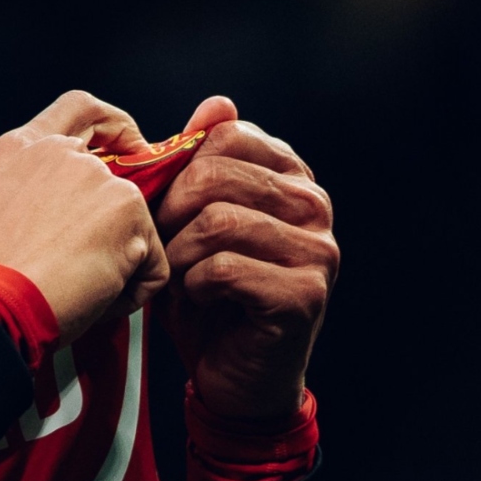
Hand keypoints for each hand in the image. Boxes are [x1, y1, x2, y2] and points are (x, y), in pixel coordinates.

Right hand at [0, 90, 167, 343]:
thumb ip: (23, 191)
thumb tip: (44, 210)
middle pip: (116, 179)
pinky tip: (94, 299)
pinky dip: (130, 290)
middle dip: (114, 223)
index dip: (113, 126)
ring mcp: (98, 177)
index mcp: (20, 148)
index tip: (129, 149)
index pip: (80, 108)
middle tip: (97, 259)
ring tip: (76, 289)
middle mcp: (61, 152)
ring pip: (133, 227)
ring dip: (115, 263)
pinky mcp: (128, 207)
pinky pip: (151, 263)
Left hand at [156, 96, 338, 417]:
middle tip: (162, 247)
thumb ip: (201, 164)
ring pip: (216, 221)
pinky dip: (193, 286)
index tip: (165, 208)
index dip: (179, 170)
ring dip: (178, 254)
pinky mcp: (306, 294)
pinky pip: (222, 268)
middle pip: (216, 175)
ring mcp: (317, 250)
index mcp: (291, 176)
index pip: (226, 136)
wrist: (234, 378)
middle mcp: (315, 205)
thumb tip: (217, 102)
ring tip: (178, 276)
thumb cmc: (208, 294)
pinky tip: (200, 299)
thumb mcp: (193, 221)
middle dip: (171, 213)